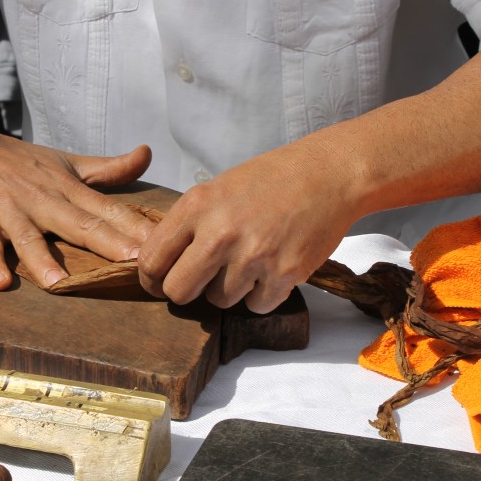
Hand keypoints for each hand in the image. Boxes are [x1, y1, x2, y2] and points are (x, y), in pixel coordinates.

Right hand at [0, 132, 157, 289]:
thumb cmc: (16, 161)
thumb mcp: (65, 162)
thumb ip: (107, 168)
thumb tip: (147, 154)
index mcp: (66, 189)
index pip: (108, 209)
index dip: (136, 227)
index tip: (166, 242)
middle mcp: (42, 200)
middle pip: (79, 224)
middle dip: (108, 243)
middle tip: (135, 262)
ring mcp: (9, 212)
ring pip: (29, 238)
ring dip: (43, 261)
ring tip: (59, 284)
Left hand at [136, 147, 357, 312]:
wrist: (328, 174)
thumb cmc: (269, 181)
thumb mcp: (216, 190)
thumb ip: (188, 226)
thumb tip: (160, 266)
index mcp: (196, 207)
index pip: (152, 260)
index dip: (152, 279)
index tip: (160, 283)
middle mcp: (220, 232)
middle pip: (179, 291)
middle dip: (187, 292)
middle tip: (202, 281)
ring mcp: (253, 255)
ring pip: (220, 301)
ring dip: (230, 289)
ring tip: (248, 261)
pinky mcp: (285, 273)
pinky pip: (256, 305)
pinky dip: (262, 294)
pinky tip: (271, 267)